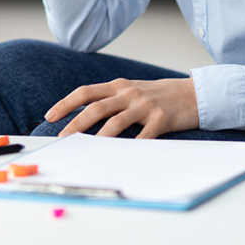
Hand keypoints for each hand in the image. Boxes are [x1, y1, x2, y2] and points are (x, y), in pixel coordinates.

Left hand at [45, 78, 199, 138]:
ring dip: (99, 138)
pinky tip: (122, 158)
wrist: (194, 93)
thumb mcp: (133, 90)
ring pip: (116, 122)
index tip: (50, 116)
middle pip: (96, 107)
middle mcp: (129, 93)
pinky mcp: (162, 119)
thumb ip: (112, 99)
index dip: (66, 103)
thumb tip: (84, 117)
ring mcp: (146, 105)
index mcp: (119, 86)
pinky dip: (132, 148)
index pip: (86, 92)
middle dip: (76, 124)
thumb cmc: (159, 95)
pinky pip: (143, 136)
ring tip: (87, 151)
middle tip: (62, 138)